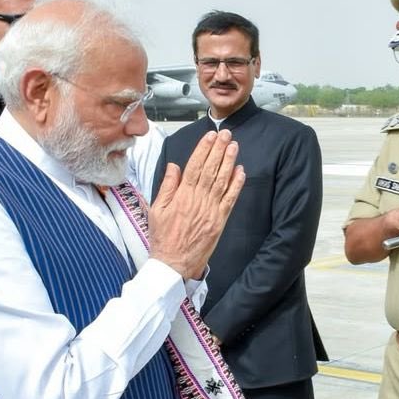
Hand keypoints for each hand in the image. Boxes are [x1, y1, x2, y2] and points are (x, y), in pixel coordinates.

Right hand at [149, 130, 245, 279]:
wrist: (174, 263)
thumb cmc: (163, 237)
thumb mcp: (157, 209)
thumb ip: (167, 187)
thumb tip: (174, 166)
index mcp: (181, 196)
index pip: (195, 166)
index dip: (203, 150)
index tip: (209, 136)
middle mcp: (198, 200)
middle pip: (210, 170)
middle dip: (219, 150)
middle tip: (226, 134)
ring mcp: (210, 211)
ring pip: (222, 181)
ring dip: (229, 162)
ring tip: (234, 146)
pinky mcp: (219, 221)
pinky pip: (230, 200)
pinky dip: (236, 185)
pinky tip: (240, 171)